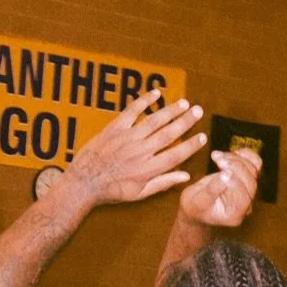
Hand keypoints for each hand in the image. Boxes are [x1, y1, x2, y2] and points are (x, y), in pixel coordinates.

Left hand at [67, 93, 207, 206]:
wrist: (84, 182)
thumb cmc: (112, 191)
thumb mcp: (139, 193)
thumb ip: (163, 183)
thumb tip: (185, 177)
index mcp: (148, 169)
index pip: (175, 155)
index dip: (190, 146)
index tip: (202, 137)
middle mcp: (141, 152)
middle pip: (168, 134)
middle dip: (185, 121)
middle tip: (198, 111)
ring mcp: (127, 138)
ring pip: (154, 121)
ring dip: (170, 110)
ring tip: (184, 103)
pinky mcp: (115, 129)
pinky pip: (131, 111)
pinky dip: (144, 101)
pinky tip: (156, 93)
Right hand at [178, 147, 261, 229]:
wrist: (196, 205)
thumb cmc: (194, 207)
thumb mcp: (198, 201)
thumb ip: (212, 190)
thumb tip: (224, 175)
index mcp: (235, 214)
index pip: (243, 198)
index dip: (235, 183)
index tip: (221, 171)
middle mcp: (246, 203)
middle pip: (250, 182)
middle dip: (235, 167)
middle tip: (217, 158)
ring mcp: (248, 189)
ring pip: (253, 169)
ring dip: (236, 158)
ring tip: (217, 155)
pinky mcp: (246, 177)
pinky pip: (254, 162)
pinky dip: (245, 154)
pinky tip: (230, 153)